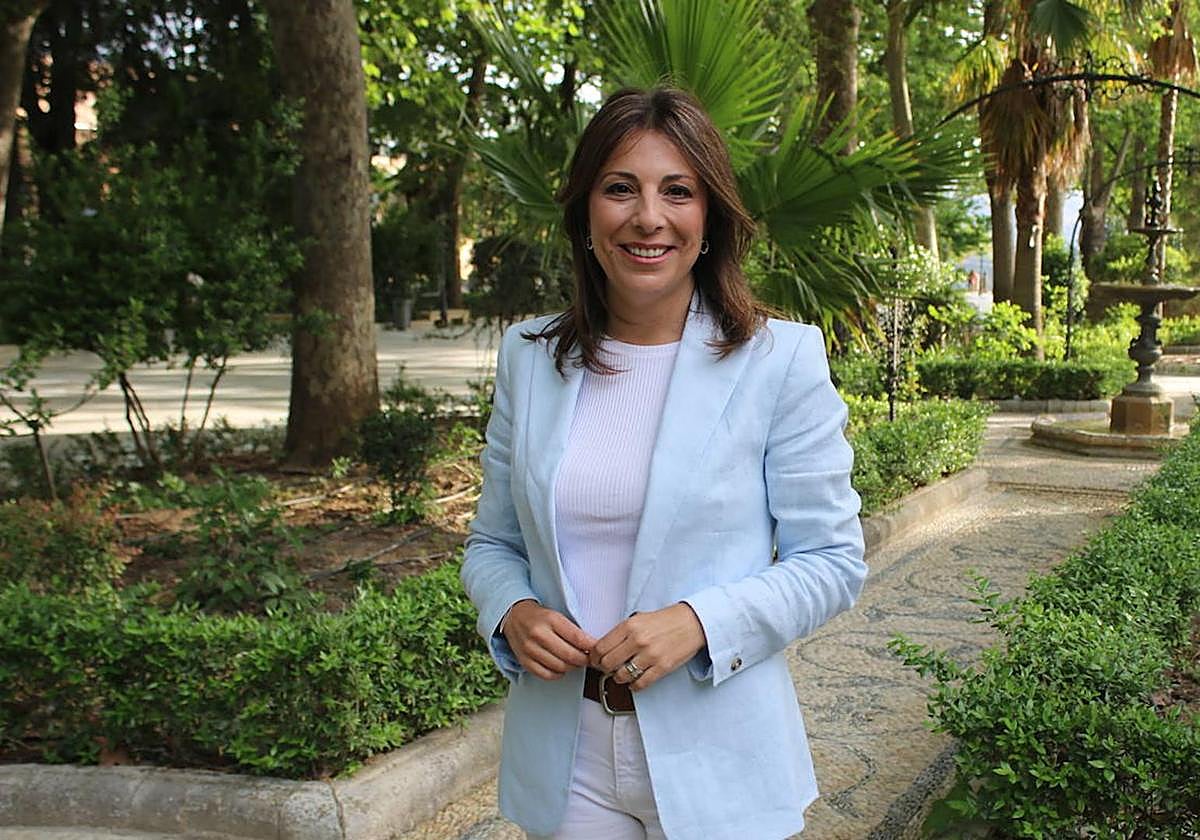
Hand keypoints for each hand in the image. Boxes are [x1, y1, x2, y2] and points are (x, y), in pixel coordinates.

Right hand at [502, 600, 596, 680]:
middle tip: (589, 659)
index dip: (591, 647)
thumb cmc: (539, 616)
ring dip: (572, 667)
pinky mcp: (524, 661)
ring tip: (575, 662)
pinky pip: (546, 675)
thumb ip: (573, 630)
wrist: (513, 616)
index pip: (578, 638)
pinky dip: (558, 674)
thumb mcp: (557, 615)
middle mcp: (539, 634)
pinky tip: (561, 667)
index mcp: (551, 619)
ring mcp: (530, 649)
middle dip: (584, 660)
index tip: (597, 650)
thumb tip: (592, 647)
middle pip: (570, 656)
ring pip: (559, 667)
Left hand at [589, 603, 706, 691]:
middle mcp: (638, 640)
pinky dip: (634, 686)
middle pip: (607, 663)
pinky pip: (640, 684)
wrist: (692, 622)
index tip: (595, 659)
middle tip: (606, 668)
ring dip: (618, 678)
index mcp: (629, 626)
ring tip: (621, 674)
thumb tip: (603, 648)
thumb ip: (621, 632)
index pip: (600, 647)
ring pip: (621, 676)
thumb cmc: (666, 620)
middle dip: (604, 668)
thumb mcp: (639, 618)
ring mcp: (650, 655)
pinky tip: (634, 681)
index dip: (594, 656)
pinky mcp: (662, 667)